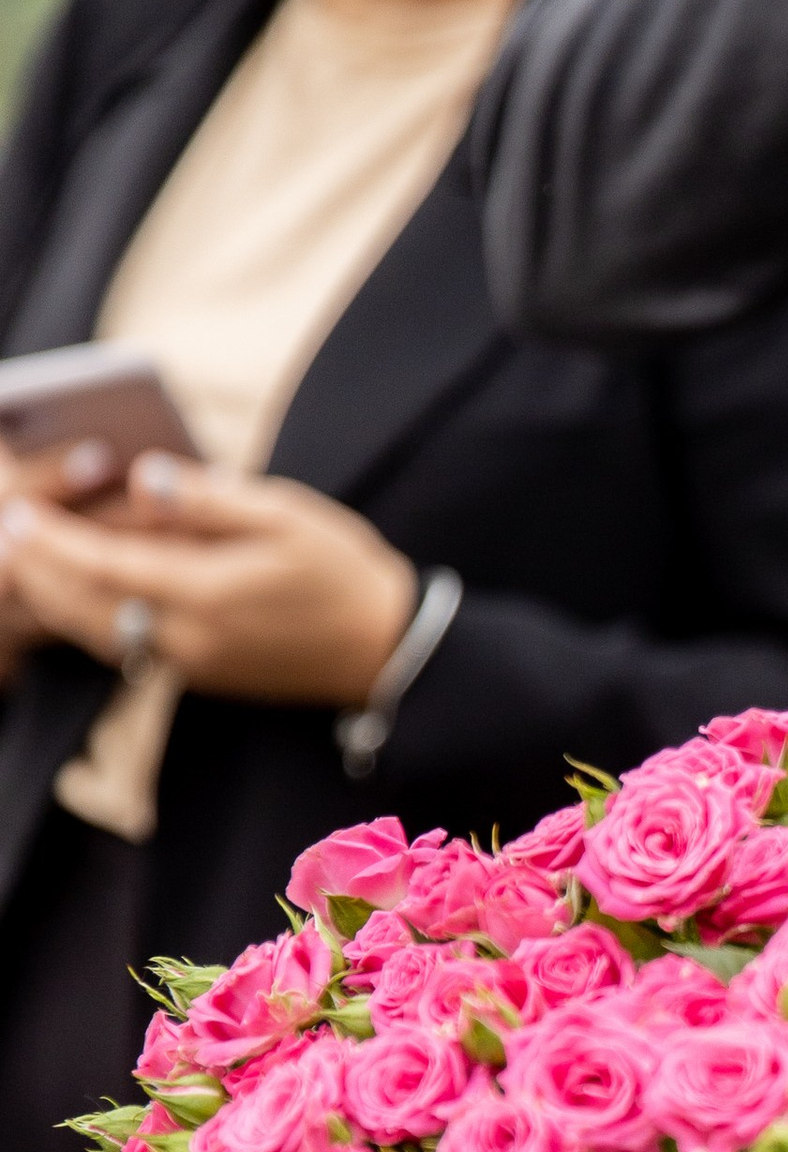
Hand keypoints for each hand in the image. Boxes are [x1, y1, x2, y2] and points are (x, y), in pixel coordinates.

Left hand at [0, 450, 415, 708]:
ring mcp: (197, 664)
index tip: (21, 516)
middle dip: (42, 574)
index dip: (57, 542)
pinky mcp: (205, 675)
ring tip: (31, 564)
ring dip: (60, 601)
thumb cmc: (343, 572)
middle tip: (11, 536)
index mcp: (210, 594)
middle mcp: (193, 639)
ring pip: (104, 636)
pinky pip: (132, 648)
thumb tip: (147, 476)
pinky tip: (83, 594)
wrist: (386, 650)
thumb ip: (210, 498)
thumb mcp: (286, 515)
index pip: (109, 566)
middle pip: (90, 610)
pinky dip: (96, 620)